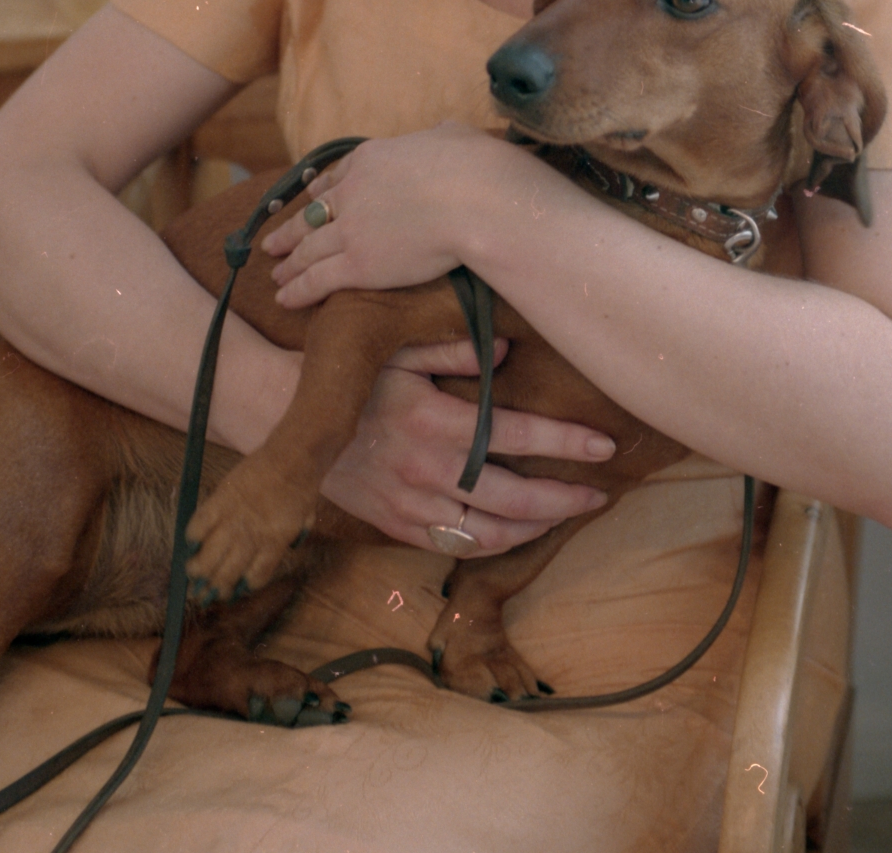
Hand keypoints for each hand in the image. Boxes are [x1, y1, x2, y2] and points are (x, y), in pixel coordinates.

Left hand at [262, 123, 531, 305]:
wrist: (474, 199)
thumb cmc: (474, 167)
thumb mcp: (453, 136)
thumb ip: (441, 137)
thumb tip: (444, 134)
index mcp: (371, 159)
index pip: (337, 177)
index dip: (319, 192)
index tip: (310, 198)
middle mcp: (352, 193)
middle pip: (312, 214)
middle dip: (290, 230)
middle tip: (272, 242)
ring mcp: (350, 230)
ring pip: (308, 249)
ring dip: (289, 263)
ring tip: (276, 273)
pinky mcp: (358, 264)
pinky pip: (318, 279)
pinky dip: (297, 290)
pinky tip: (284, 299)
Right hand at [320, 338, 612, 554]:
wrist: (287, 418)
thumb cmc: (349, 374)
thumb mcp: (396, 346)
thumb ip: (452, 346)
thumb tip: (507, 351)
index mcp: (434, 420)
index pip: (516, 435)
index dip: (566, 443)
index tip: (604, 445)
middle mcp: (427, 468)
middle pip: (513, 498)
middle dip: (563, 499)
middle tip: (597, 494)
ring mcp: (411, 503)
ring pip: (488, 532)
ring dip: (534, 528)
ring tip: (564, 514)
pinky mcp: (395, 524)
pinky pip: (454, 545)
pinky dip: (491, 544)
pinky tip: (515, 533)